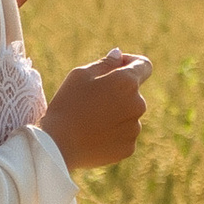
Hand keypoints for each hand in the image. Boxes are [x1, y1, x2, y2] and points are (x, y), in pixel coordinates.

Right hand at [42, 48, 152, 169]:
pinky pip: (124, 135)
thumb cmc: (67, 105)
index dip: (131, 63)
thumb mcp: (80, 75)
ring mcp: (134, 128)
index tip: (116, 67)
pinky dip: (113, 133)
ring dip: (115, 113)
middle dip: (118, 92)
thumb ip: (105, 63)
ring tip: (90, 121)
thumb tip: (119, 55)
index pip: (144, 65)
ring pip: (128, 115)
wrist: (59, 146)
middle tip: (91, 100)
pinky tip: (93, 135)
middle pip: (133, 93)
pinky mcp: (129, 148)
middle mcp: (138, 104)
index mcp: (127, 82)